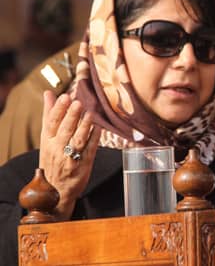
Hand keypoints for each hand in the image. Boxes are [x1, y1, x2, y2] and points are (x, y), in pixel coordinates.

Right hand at [39, 90, 100, 219]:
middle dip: (71, 116)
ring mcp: (71, 157)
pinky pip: (90, 149)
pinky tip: (99, 127)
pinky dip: (94, 138)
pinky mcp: (84, 164)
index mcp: (48, 141)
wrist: (55, 191)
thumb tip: (48, 93)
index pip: (52, 123)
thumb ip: (49, 114)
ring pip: (77, 140)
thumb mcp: (47, 138)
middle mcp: (58, 149)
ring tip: (90, 113)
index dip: (59, 109)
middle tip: (78, 102)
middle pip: (65, 130)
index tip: (65, 96)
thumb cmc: (52, 158)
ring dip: (84, 126)